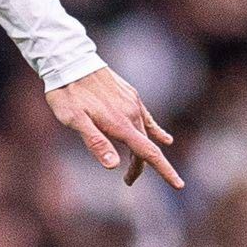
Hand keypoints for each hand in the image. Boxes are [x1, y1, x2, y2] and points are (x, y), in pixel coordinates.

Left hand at [47, 66, 181, 190]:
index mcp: (120, 124)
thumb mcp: (74, 121)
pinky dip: (155, 131)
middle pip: (145, 147)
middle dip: (140, 166)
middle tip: (128, 181)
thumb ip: (95, 142)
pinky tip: (164, 137)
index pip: (148, 153)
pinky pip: (147, 118)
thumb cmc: (67, 93)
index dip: (165, 171)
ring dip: (143, 151)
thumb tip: (114, 166)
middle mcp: (131, 113)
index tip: (179, 185)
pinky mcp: (130, 95)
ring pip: (145, 133)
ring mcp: (132, 103)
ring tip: (133, 165)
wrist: (70, 60)